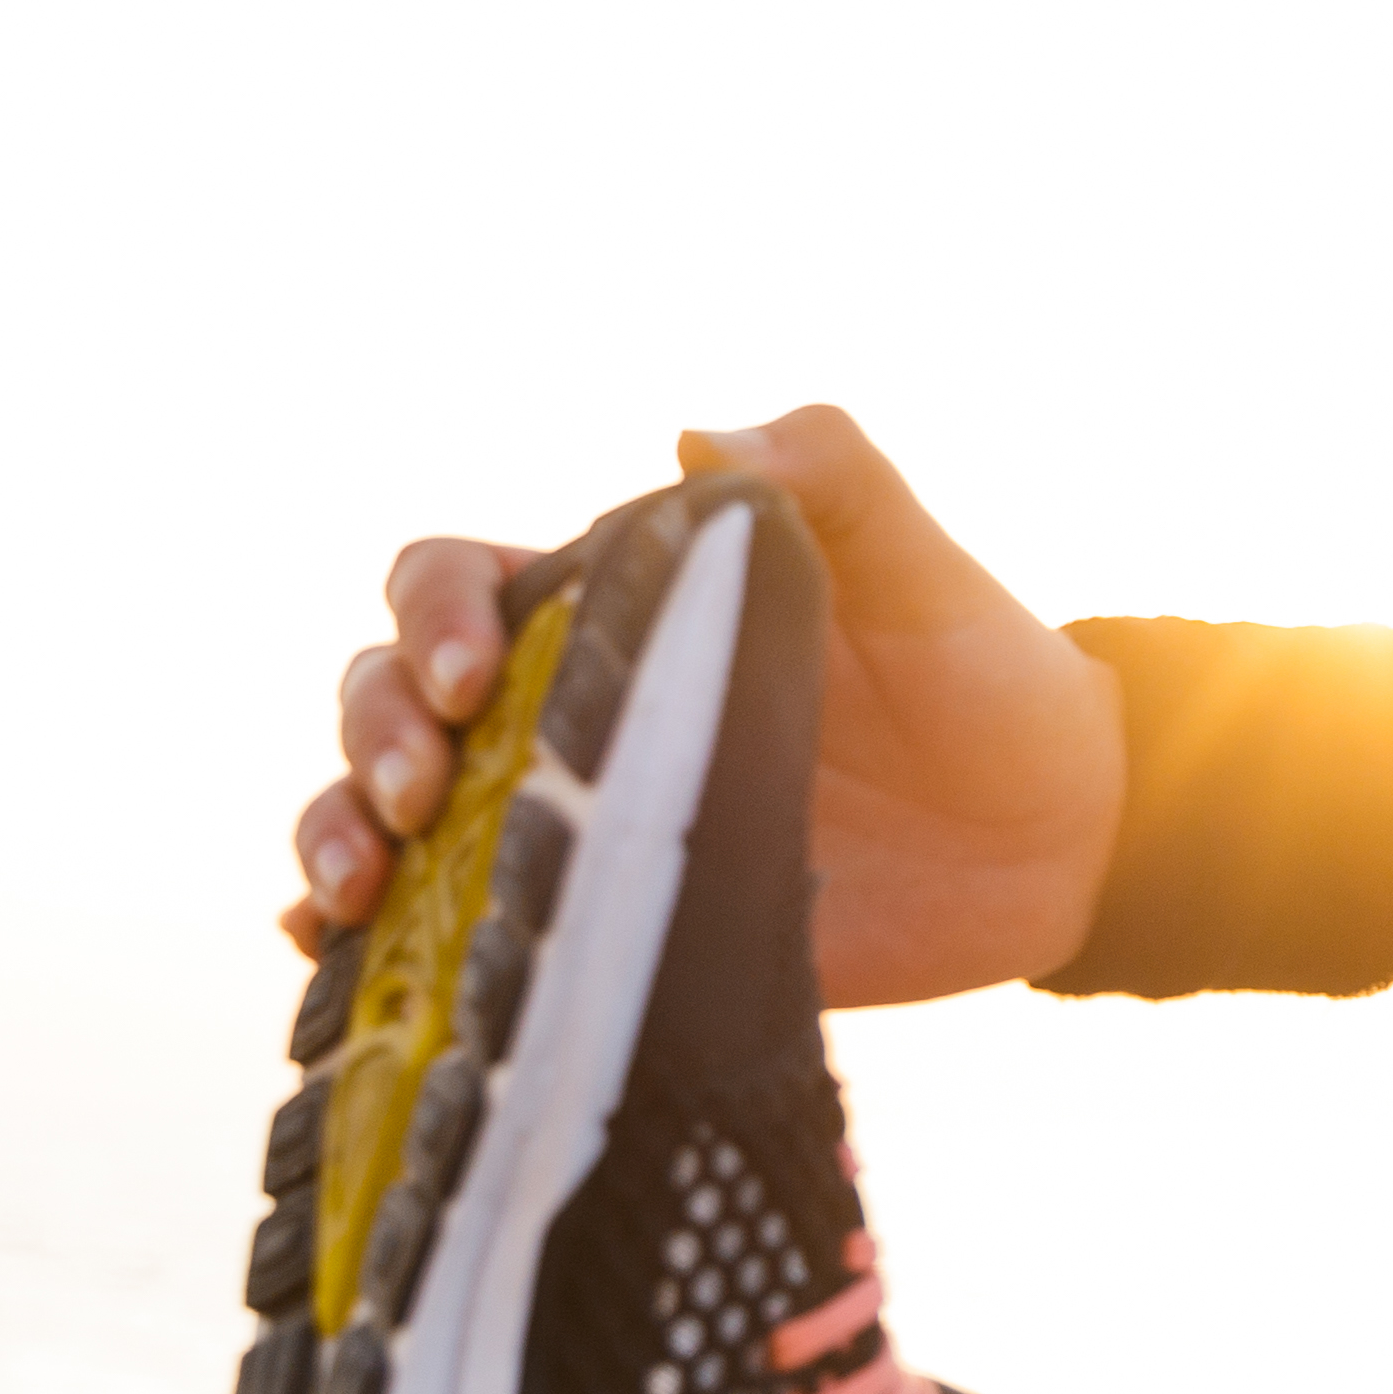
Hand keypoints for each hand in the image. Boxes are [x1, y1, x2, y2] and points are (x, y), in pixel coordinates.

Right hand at [285, 405, 1127, 1007]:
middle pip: (389, 694)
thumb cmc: (985, 675)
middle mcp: (572, 710)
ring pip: (388, 811)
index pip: (457, 580)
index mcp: (619, 607)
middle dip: (372, 733)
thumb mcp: (922, 569)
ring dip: (336, 835)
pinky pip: (452, 931)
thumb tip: (697, 438)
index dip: (434, 614)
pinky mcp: (602, 927)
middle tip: (418, 797)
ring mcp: (575, 822)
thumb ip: (830, 480)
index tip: (477, 675)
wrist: (1056, 838)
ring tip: (358, 890)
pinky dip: (370, 941)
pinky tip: (336, 955)